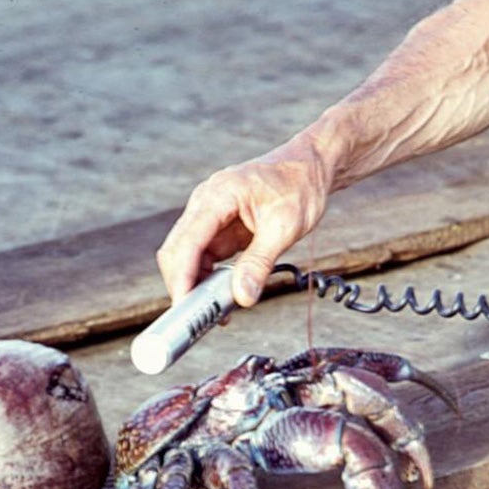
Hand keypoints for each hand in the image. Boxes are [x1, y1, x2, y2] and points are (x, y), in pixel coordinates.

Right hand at [157, 135, 332, 305]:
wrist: (310, 167)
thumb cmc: (300, 186)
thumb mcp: (285, 226)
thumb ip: (260, 262)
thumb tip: (242, 297)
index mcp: (217, 196)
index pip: (187, 242)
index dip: (181, 278)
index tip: (184, 308)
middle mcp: (205, 204)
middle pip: (177, 252)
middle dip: (183, 286)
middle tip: (199, 320)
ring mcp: (209, 217)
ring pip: (187, 258)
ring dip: (196, 286)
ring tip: (215, 314)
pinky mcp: (218, 228)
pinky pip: (204, 258)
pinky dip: (208, 280)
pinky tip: (223, 298)